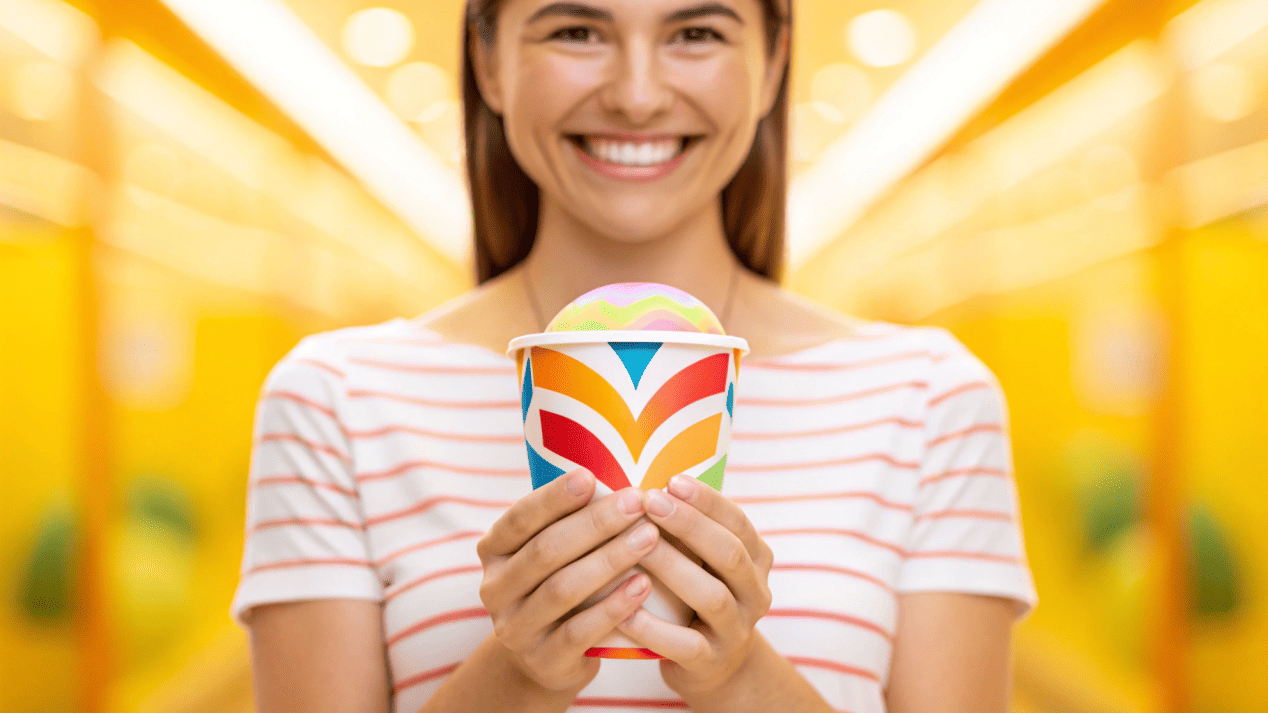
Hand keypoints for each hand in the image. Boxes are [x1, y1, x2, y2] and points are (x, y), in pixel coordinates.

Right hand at [477, 468, 659, 691]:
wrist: (547, 659)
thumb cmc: (560, 585)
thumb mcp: (553, 554)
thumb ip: (569, 522)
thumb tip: (618, 476)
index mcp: (493, 551)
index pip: (520, 518)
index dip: (554, 498)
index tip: (590, 476)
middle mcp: (495, 588)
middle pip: (546, 550)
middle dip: (595, 524)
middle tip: (637, 503)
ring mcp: (515, 628)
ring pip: (562, 588)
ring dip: (610, 560)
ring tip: (649, 537)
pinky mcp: (542, 661)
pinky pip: (579, 631)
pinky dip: (613, 606)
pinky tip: (644, 585)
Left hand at [617, 475, 773, 695]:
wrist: (712, 667)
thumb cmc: (695, 598)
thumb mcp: (705, 562)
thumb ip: (687, 529)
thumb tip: (640, 477)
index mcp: (756, 560)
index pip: (738, 522)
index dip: (707, 501)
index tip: (671, 479)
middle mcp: (755, 593)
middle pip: (728, 553)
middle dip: (689, 524)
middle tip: (649, 501)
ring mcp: (736, 630)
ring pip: (711, 596)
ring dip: (672, 567)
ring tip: (636, 544)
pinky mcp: (711, 663)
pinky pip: (685, 645)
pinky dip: (654, 628)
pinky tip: (625, 610)